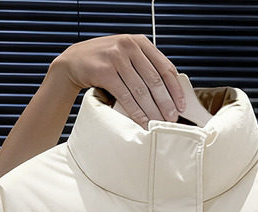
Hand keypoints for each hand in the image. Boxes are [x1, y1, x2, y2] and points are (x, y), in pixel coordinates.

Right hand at [52, 34, 185, 128]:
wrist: (75, 61)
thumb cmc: (105, 61)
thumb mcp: (126, 55)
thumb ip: (144, 65)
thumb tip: (169, 92)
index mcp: (140, 42)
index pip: (165, 67)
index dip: (175, 89)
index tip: (182, 106)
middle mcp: (129, 46)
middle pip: (155, 80)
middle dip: (166, 103)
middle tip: (172, 119)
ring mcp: (116, 58)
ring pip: (141, 90)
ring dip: (152, 110)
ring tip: (159, 124)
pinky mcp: (105, 71)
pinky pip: (125, 96)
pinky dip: (135, 112)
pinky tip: (142, 121)